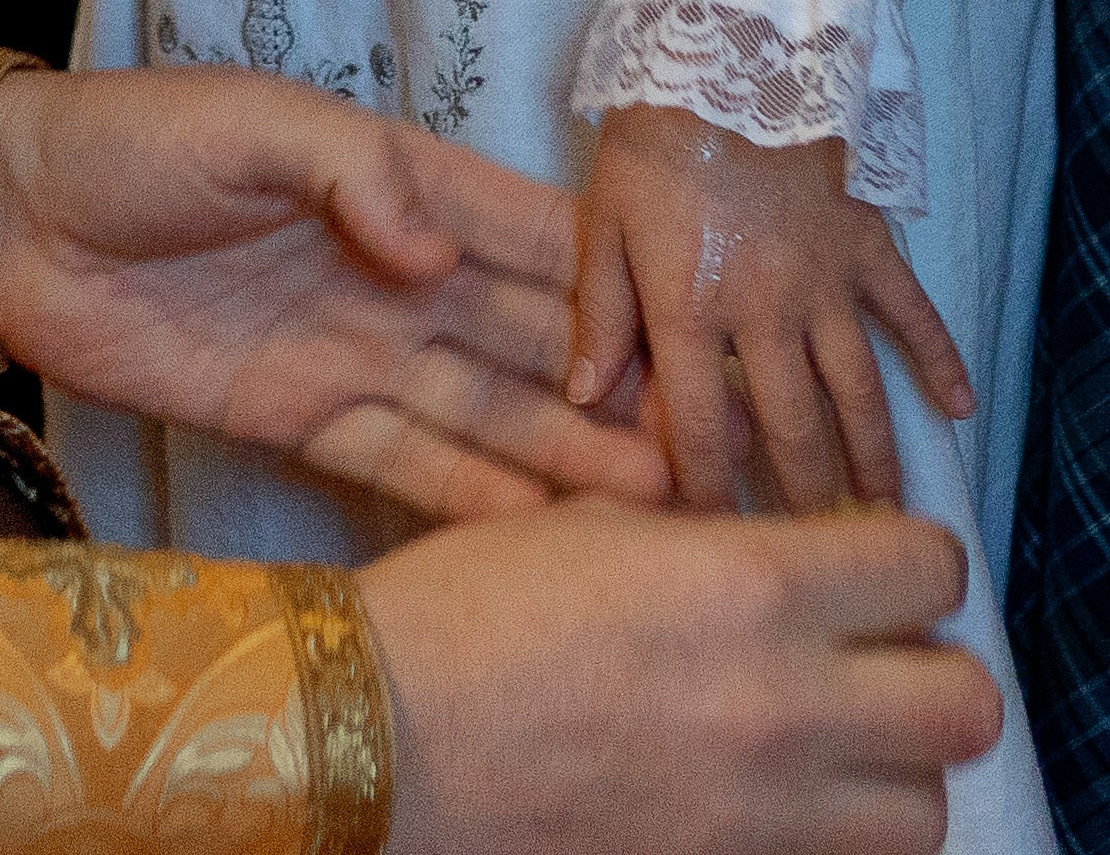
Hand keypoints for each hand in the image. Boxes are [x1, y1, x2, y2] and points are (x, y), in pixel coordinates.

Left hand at [0, 65, 669, 521]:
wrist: (16, 215)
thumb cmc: (137, 139)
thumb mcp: (248, 120)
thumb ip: (350, 173)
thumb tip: (434, 246)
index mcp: (400, 187)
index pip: (533, 239)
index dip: (616, 288)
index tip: (701, 338)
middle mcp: (400, 275)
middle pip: (532, 341)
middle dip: (621, 392)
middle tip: (716, 454)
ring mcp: (356, 351)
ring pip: (488, 414)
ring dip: (570, 459)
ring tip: (664, 506)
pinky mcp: (301, 416)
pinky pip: (407, 463)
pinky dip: (477, 501)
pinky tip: (550, 536)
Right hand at [359, 499, 999, 854]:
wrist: (383, 733)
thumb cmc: (466, 610)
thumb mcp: (592, 523)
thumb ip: (709, 534)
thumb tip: (781, 542)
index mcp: (746, 584)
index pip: (927, 568)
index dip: (912, 557)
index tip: (875, 557)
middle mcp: (781, 703)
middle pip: (964, 705)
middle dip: (933, 667)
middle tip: (877, 649)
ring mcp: (761, 810)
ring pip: (927, 810)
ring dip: (897, 766)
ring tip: (838, 733)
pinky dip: (833, 829)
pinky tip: (775, 788)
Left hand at [573, 105, 973, 512]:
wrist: (726, 50)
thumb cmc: (650, 137)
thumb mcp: (603, 220)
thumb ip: (602, 314)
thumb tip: (587, 400)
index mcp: (692, 311)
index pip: (700, 432)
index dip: (704, 494)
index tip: (713, 540)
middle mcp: (766, 313)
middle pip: (791, 429)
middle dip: (802, 497)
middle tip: (813, 547)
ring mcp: (826, 282)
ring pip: (857, 392)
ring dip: (874, 456)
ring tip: (884, 511)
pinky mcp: (867, 245)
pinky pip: (912, 313)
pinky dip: (940, 360)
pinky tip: (958, 408)